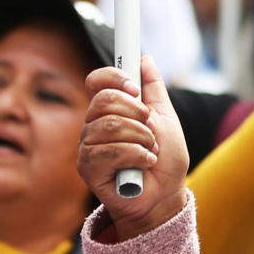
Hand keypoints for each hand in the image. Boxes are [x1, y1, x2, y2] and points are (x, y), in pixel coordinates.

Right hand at [78, 56, 188, 240]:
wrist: (165, 194)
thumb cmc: (165, 158)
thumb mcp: (166, 117)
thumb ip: (154, 88)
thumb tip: (145, 59)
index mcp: (111, 109)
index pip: (97, 81)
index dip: (114, 77)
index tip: (135, 87)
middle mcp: (94, 124)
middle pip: (103, 100)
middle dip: (136, 112)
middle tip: (150, 128)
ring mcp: (88, 146)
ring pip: (109, 126)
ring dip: (140, 138)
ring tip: (151, 151)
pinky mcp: (87, 167)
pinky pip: (108, 151)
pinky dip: (135, 155)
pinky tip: (143, 163)